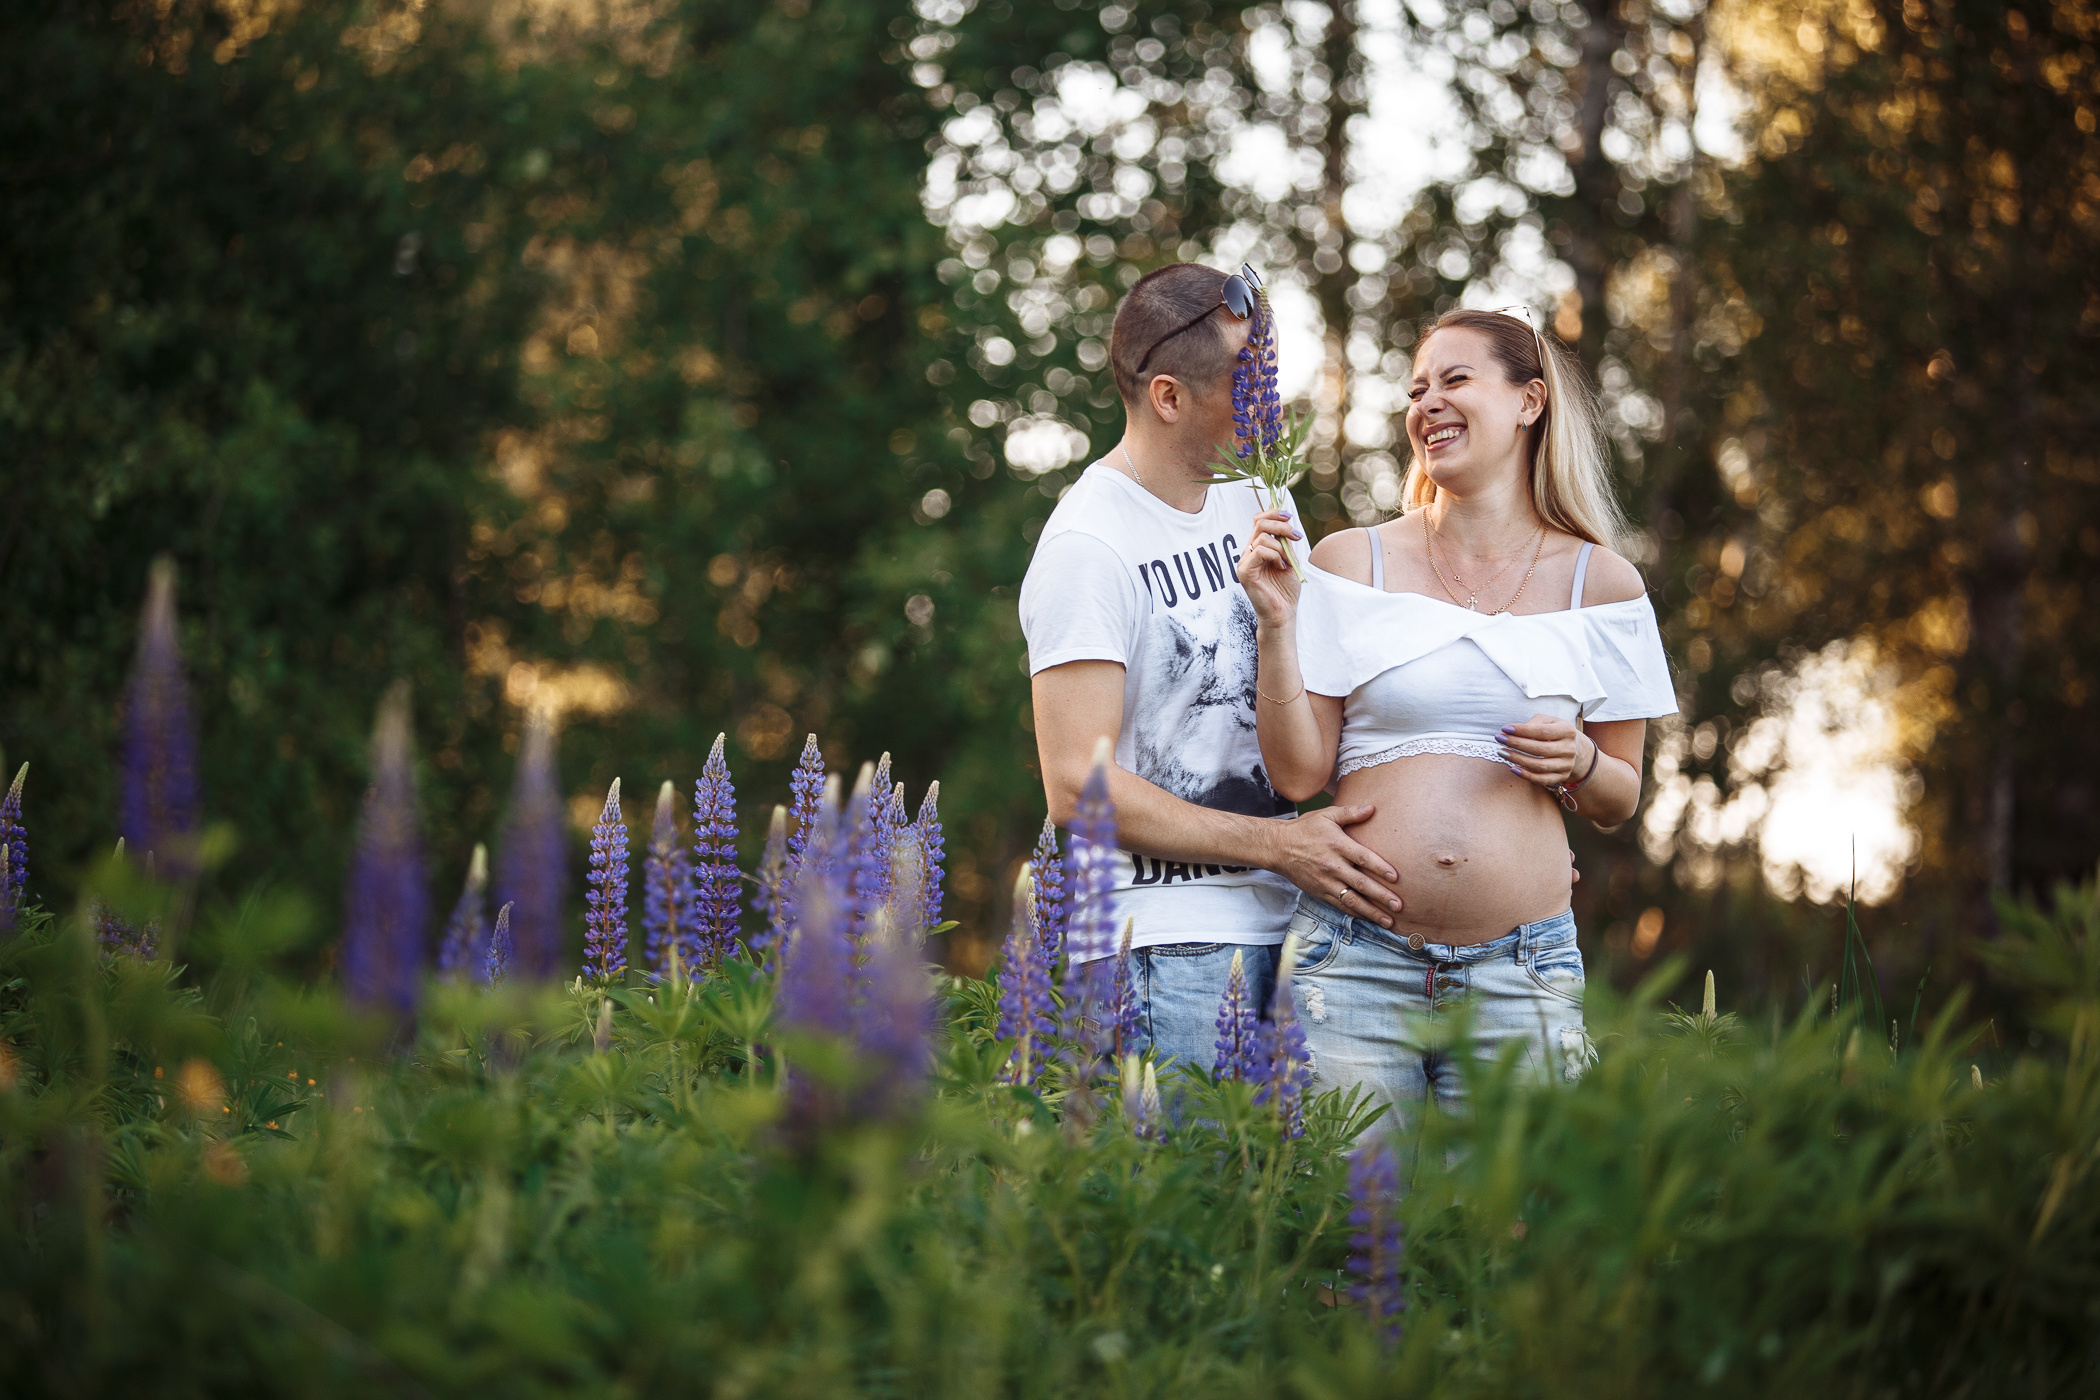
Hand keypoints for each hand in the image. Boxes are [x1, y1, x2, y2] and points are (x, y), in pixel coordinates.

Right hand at [1235, 508, 1303, 629]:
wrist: (1283, 613)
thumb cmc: (1286, 590)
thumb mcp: (1290, 559)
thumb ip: (1285, 542)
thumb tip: (1286, 520)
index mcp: (1257, 549)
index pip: (1259, 521)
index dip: (1273, 513)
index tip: (1289, 517)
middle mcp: (1248, 553)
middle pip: (1260, 523)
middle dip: (1281, 526)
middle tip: (1296, 537)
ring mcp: (1244, 562)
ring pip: (1263, 538)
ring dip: (1282, 548)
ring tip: (1287, 562)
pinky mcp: (1244, 571)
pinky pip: (1260, 551)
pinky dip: (1276, 556)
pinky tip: (1281, 568)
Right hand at [1261, 804, 1403, 928]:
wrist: (1277, 847)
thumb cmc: (1304, 829)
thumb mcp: (1326, 815)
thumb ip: (1350, 812)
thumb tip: (1372, 808)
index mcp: (1337, 845)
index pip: (1362, 858)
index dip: (1380, 868)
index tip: (1395, 877)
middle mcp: (1332, 866)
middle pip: (1361, 883)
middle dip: (1381, 896)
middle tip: (1399, 905)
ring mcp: (1326, 882)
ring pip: (1352, 900)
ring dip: (1371, 912)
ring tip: (1389, 921)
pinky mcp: (1320, 892)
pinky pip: (1340, 905)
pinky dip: (1356, 913)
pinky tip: (1369, 919)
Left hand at [1497, 714, 1591, 789]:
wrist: (1577, 749)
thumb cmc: (1555, 731)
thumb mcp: (1549, 721)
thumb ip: (1534, 722)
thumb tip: (1512, 730)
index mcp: (1567, 731)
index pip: (1542, 731)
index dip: (1522, 730)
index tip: (1505, 728)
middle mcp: (1569, 749)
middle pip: (1539, 749)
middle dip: (1516, 744)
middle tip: (1499, 739)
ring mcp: (1567, 765)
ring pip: (1540, 766)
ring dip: (1518, 760)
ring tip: (1502, 752)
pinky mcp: (1562, 776)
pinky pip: (1542, 779)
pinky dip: (1526, 776)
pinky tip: (1513, 768)